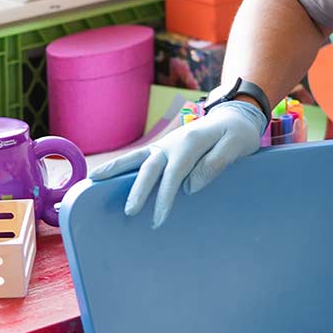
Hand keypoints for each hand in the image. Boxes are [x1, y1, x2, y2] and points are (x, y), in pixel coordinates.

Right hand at [87, 97, 265, 227]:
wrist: (236, 114)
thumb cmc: (239, 134)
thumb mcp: (238, 145)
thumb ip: (216, 163)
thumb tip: (191, 185)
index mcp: (191, 142)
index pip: (174, 174)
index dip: (165, 196)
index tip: (158, 218)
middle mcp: (173, 142)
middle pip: (150, 167)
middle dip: (138, 189)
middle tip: (129, 211)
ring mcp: (165, 144)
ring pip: (137, 158)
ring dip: (115, 169)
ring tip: (94, 179)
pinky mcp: (163, 147)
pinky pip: (139, 156)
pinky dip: (121, 164)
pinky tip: (105, 173)